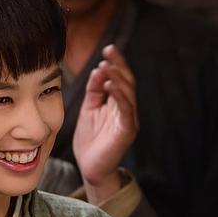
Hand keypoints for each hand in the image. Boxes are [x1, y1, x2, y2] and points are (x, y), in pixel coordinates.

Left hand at [73, 45, 138, 203]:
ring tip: (109, 65)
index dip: (116, 64)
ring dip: (119, 78)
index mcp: (117, 104)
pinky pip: (126, 111)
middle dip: (119, 66)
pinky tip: (111, 85)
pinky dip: (119, 96)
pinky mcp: (126, 132)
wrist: (90, 167)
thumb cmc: (90, 140)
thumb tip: (98, 69)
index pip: (120, 79)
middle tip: (110, 51)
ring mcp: (128, 120)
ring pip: (128, 94)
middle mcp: (126, 110)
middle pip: (127, 83)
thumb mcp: (89, 109)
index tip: (108, 49)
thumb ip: (93, 91)